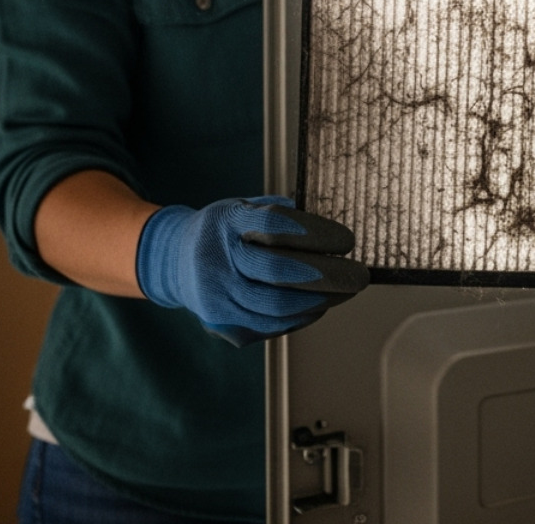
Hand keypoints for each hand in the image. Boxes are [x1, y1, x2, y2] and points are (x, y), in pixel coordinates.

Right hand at [135, 195, 368, 346]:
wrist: (176, 261)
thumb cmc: (224, 231)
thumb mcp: (246, 207)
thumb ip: (284, 215)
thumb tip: (332, 229)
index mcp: (225, 222)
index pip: (275, 227)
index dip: (316, 234)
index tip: (347, 241)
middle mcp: (215, 260)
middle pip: (278, 274)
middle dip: (328, 276)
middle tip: (359, 276)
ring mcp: (215, 297)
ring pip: (277, 308)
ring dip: (319, 302)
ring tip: (343, 292)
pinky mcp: (221, 325)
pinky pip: (270, 326)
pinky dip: (300, 317)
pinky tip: (317, 305)